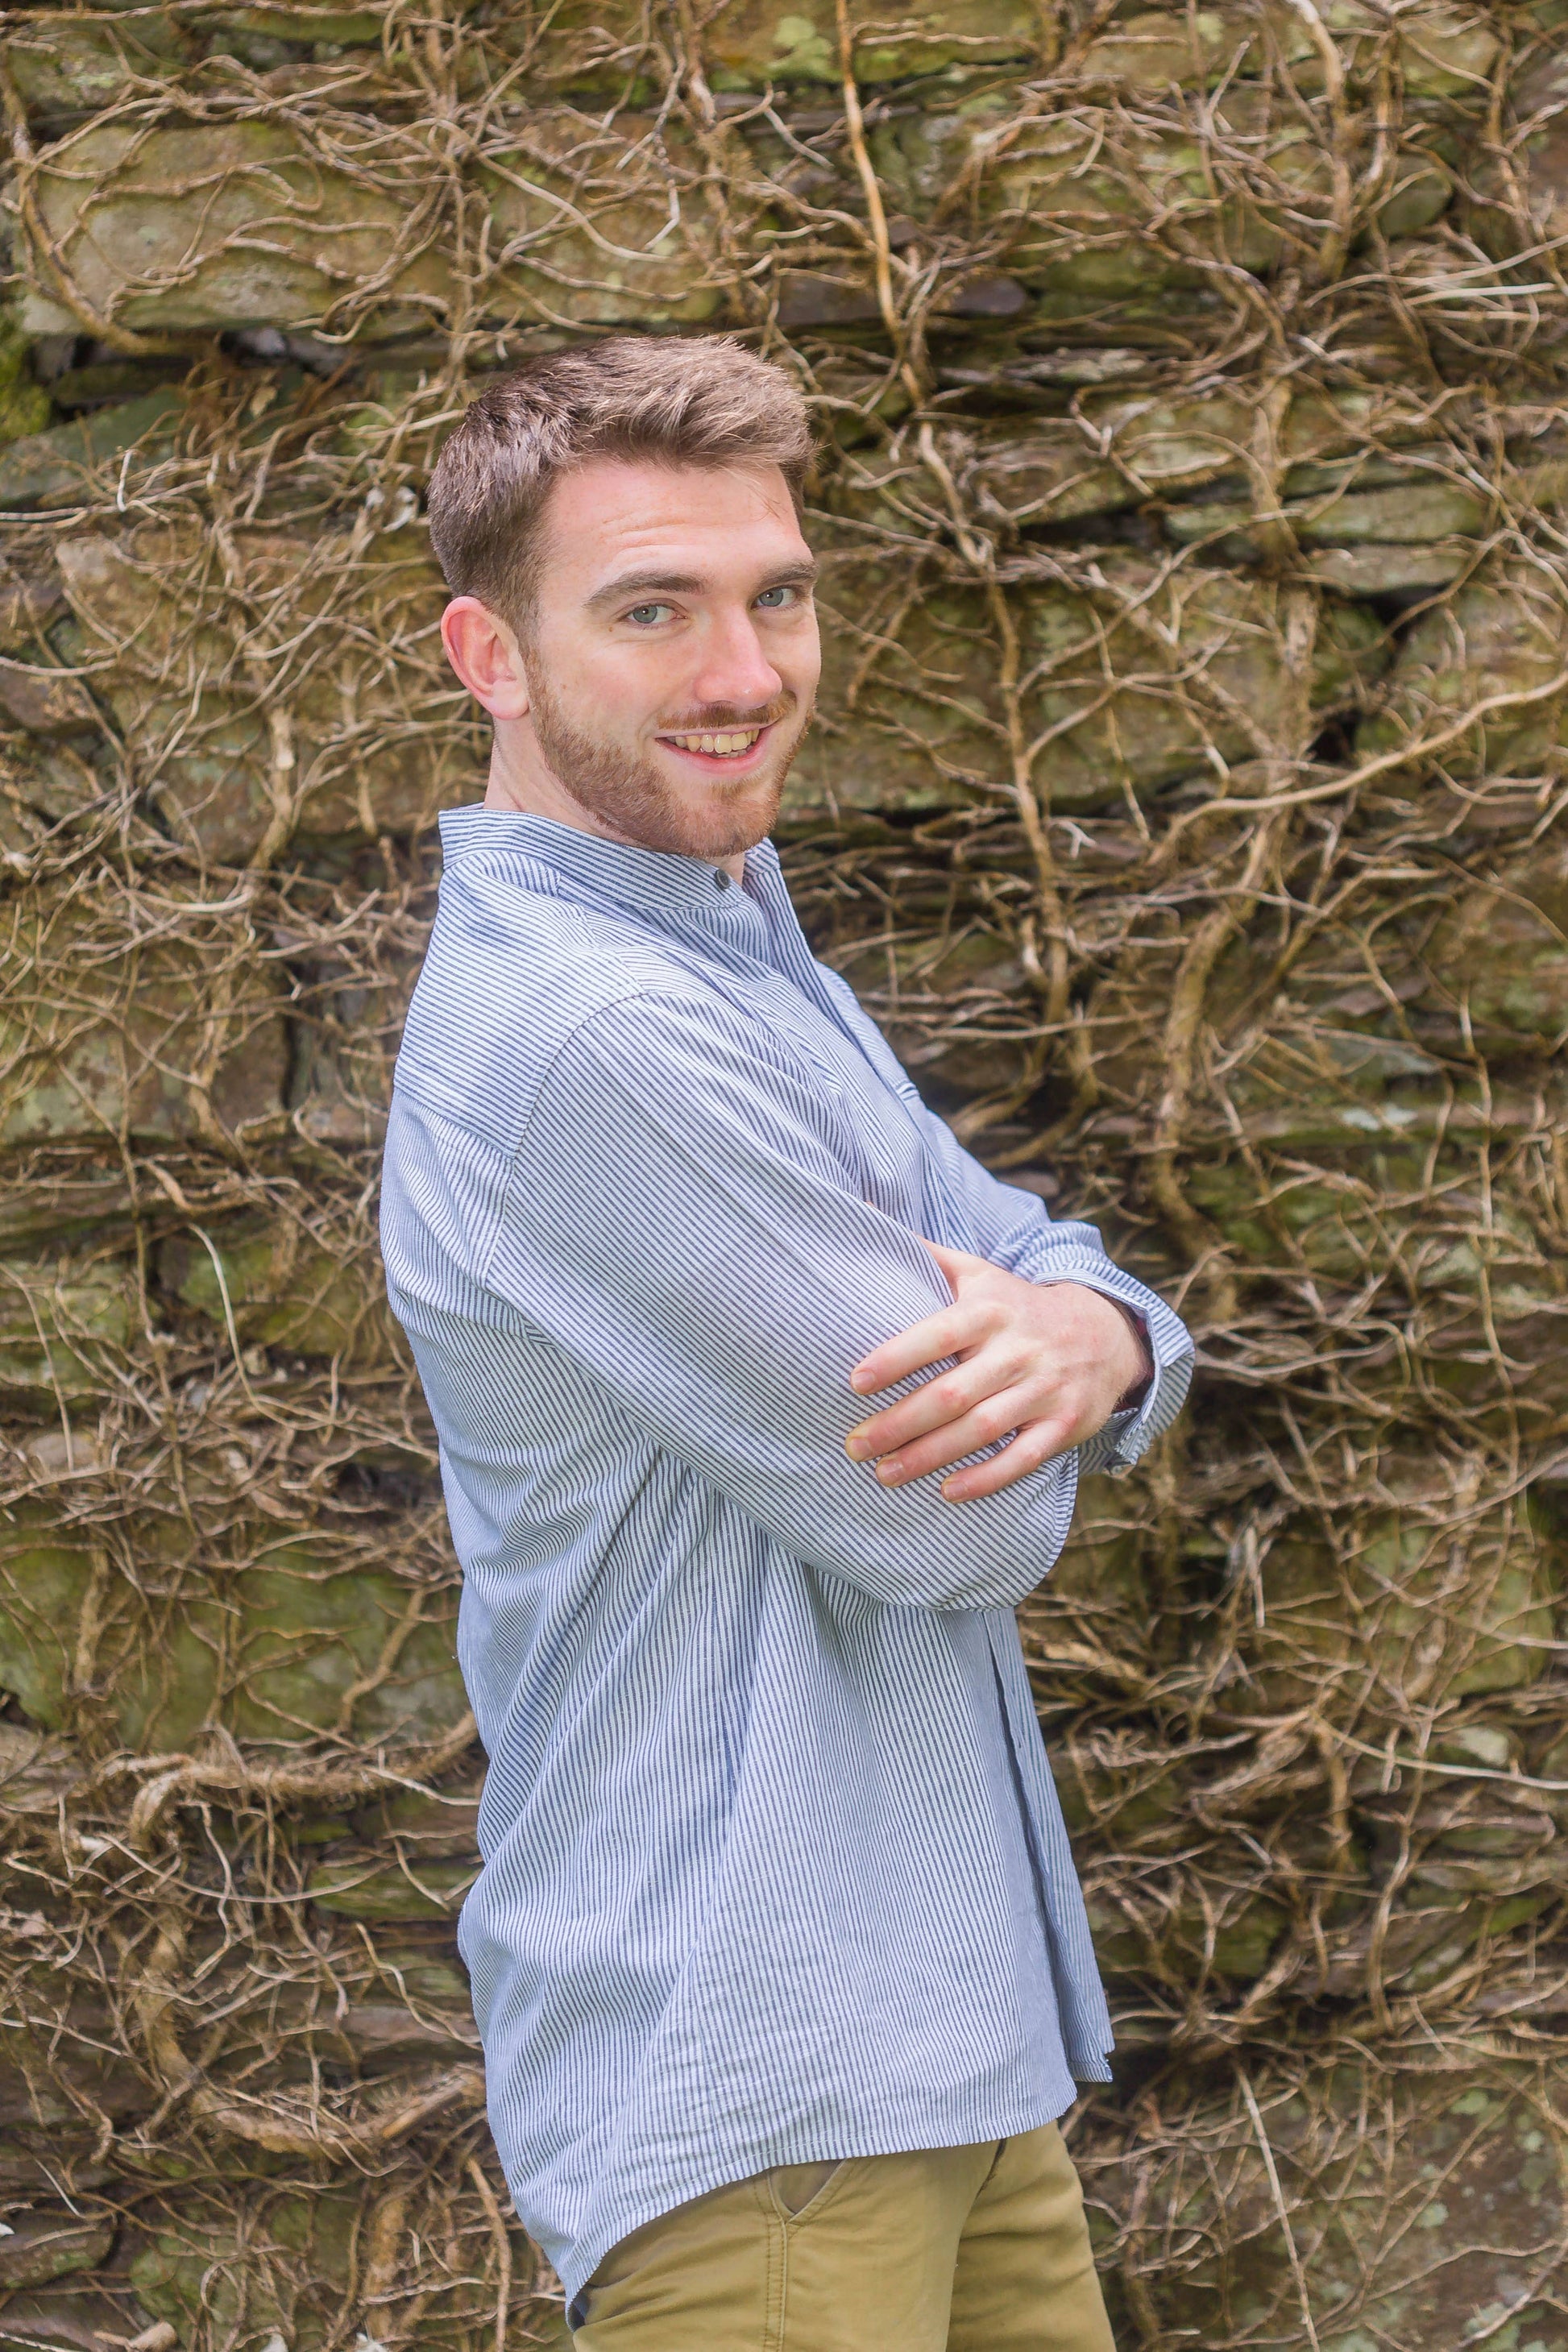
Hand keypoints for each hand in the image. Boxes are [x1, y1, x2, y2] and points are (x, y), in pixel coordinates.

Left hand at [844, 1241, 1150, 1503]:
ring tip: (885, 1473)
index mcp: (991, 1310)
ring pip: (983, 1428)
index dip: (897, 1357)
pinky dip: (987, 1478)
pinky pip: (1024, 1457)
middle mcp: (1019, 1350)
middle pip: (954, 1392)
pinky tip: (948, 1491)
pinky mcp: (1064, 1424)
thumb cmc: (1017, 1305)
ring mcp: (1044, 1389)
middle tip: (856, 1445)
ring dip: (931, 1455)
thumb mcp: (979, 1272)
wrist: (1104, 1332)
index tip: (856, 1381)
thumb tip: (859, 1209)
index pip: (939, 1333)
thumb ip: (925, 1254)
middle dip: (901, 1422)